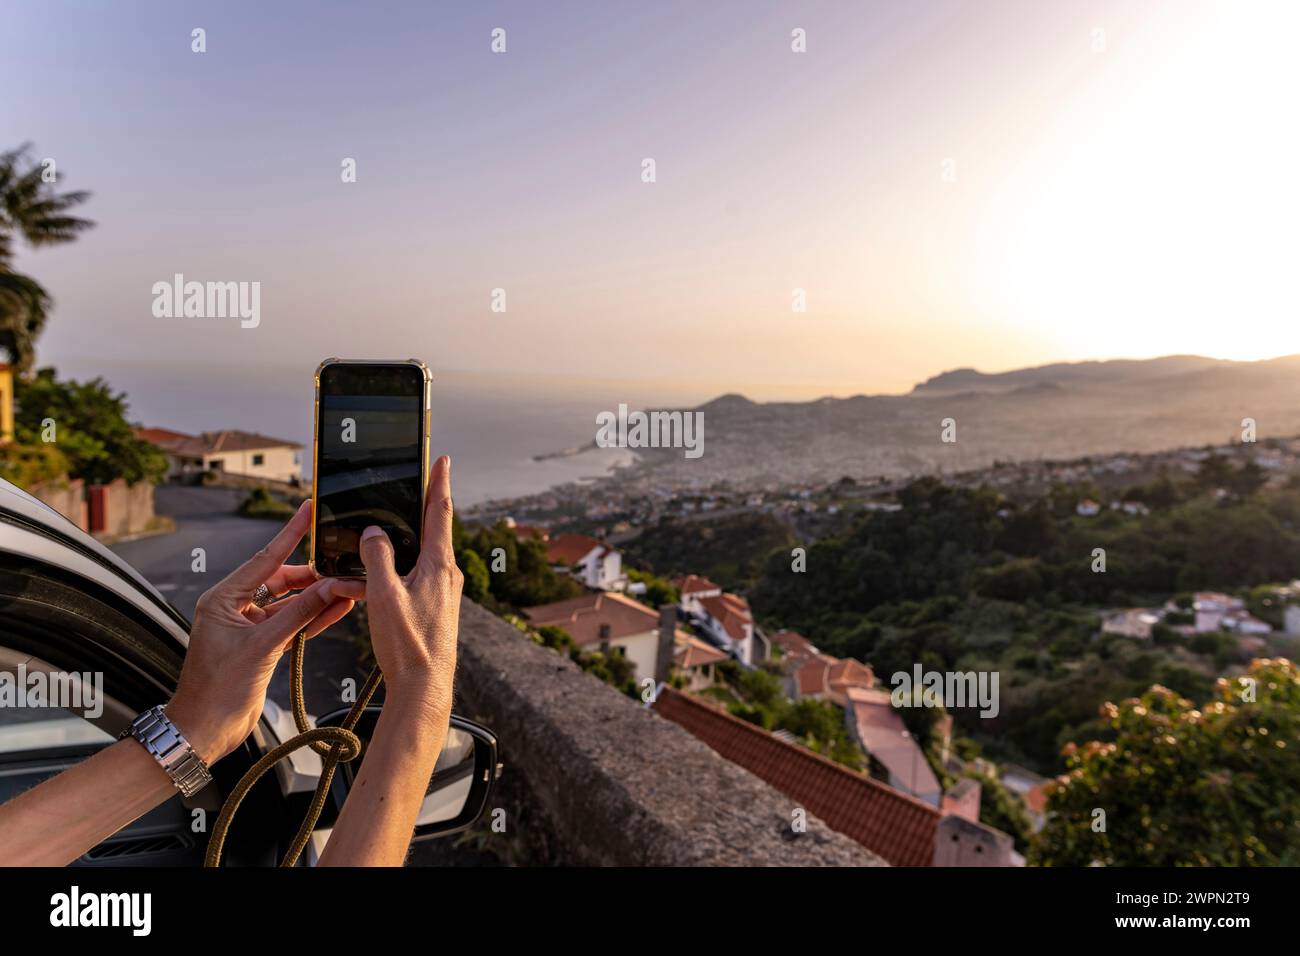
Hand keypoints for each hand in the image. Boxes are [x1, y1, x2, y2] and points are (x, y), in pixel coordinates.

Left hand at [166, 501, 363, 763]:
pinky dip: (313, 618)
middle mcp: (235, 608)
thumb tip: (328, 587)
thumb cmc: (217, 691)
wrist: (206, 731)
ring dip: (317, 598)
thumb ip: (299, 614)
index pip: (265, 558)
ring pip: (291, 603)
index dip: (291, 533)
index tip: (308, 510)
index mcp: (223, 599)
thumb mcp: (263, 646)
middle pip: (283, 579)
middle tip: (342, 567)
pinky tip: (336, 610)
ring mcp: (250, 627)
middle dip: (313, 575)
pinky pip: (293, 623)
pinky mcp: (263, 645)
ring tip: (346, 589)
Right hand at [359, 455, 461, 719]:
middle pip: (426, 531)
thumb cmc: (408, 644)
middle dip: (409, 513)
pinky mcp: (433, 607)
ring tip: (359, 564)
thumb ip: (377, 557)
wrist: (425, 689)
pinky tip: (363, 591)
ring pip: (412, 560)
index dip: (438, 481)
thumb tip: (374, 532)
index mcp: (439, 564)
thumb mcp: (384, 595)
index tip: (442, 458)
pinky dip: (387, 579)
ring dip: (388, 556)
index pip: (439, 511)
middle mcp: (446, 574)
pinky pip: (408, 581)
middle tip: (402, 490)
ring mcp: (441, 591)